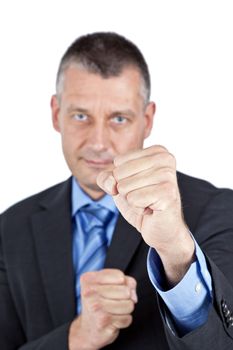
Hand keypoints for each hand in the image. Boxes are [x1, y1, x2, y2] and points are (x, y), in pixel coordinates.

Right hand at [69, 269, 136, 349]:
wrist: (88, 329)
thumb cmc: (100, 303)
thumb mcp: (108, 285)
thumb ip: (126, 281)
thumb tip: (133, 296)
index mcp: (89, 279)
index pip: (120, 276)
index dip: (123, 283)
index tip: (114, 288)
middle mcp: (90, 292)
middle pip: (126, 291)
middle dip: (126, 298)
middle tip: (114, 301)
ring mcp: (95, 307)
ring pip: (129, 305)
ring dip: (126, 310)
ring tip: (114, 311)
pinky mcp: (103, 321)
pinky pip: (127, 318)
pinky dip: (124, 320)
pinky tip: (113, 320)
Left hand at [97, 145, 194, 285]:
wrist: (163, 228)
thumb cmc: (143, 202)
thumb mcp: (119, 185)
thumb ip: (106, 177)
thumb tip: (111, 183)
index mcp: (157, 151)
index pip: (118, 161)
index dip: (122, 179)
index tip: (140, 186)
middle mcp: (165, 159)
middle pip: (119, 174)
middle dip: (126, 191)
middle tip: (145, 196)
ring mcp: (168, 175)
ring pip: (124, 187)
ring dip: (133, 201)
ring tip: (148, 202)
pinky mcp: (167, 194)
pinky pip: (133, 200)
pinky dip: (138, 209)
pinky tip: (152, 209)